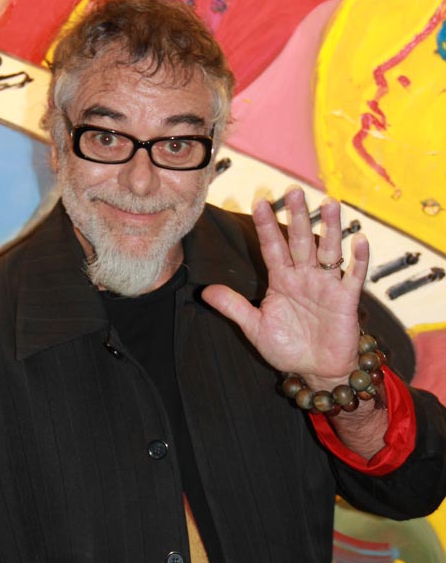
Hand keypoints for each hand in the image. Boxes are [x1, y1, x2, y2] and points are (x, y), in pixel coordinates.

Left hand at [202, 187, 368, 388]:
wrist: (316, 372)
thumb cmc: (288, 348)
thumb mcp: (255, 327)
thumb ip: (233, 307)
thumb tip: (204, 291)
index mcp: (282, 280)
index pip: (272, 247)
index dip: (266, 226)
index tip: (259, 202)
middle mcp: (304, 277)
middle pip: (301, 241)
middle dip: (297, 216)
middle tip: (293, 190)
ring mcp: (326, 285)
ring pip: (328, 250)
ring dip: (331, 228)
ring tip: (329, 203)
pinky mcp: (346, 300)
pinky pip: (353, 276)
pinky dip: (358, 259)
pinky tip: (359, 240)